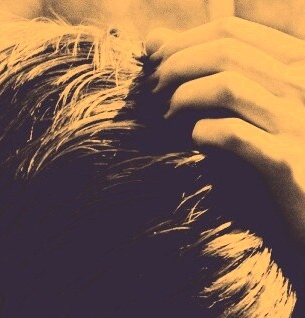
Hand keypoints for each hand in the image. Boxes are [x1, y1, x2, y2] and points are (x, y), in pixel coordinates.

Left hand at [144, 17, 304, 245]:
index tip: (153, 65)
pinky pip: (235, 134)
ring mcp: (296, 122)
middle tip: (151, 93)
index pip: (231, 31)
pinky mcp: (285, 162)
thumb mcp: (249, 110)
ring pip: (229, 84)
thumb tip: (153, 40)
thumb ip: (208, 73)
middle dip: (176, 66)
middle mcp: (301, 84)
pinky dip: (205, 133)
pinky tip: (194, 142)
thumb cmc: (273, 160)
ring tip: (165, 116)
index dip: (183, 43)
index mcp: (295, 64)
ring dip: (185, 96)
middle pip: (226, 51)